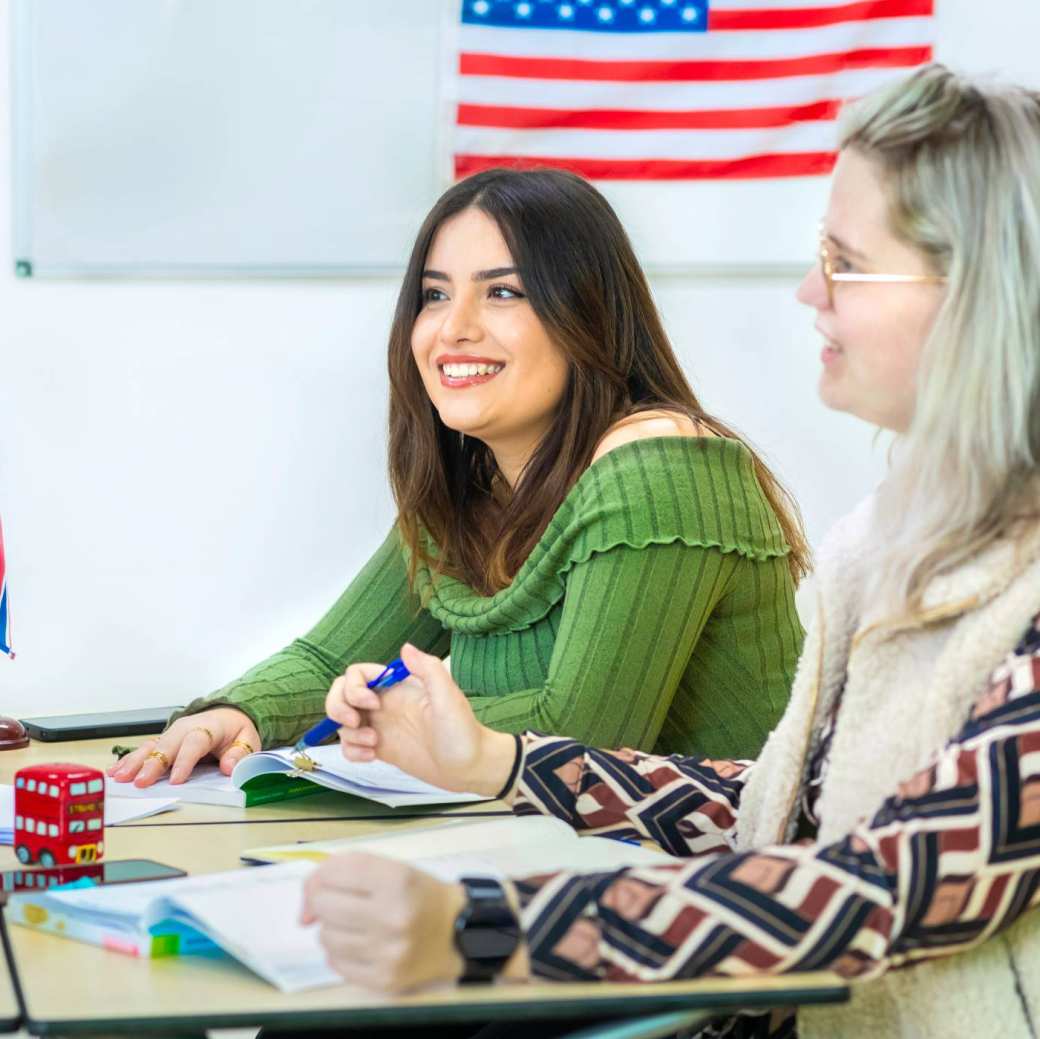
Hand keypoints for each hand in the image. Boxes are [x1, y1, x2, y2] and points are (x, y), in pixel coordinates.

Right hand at [106, 707, 260, 787]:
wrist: (228, 714)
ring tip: (120, 777)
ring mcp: (172, 734)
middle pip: (167, 745)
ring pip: (151, 747)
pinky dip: (129, 759)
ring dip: (135, 762)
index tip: (176, 780)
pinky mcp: (163, 740)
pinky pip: (144, 749)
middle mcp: (186, 729)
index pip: (195, 743)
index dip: (185, 761)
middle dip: (153, 764)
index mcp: (208, 727)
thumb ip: (240, 753)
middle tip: (140, 783)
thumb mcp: (247, 739)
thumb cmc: (236, 731)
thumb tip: (229, 767)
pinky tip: (115, 771)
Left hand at [302, 852, 464, 992]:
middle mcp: (392, 916)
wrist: (458, 933)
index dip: (321, 875)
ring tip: (357, 925)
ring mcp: (387, 951)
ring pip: (326, 936)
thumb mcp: (393, 869)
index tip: (326, 881)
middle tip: (344, 903)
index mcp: (397, 880)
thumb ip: (346, 872)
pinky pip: (337, 964)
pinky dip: (341, 953)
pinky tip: (361, 944)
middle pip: (324, 904)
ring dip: (334, 928)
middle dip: (325, 902)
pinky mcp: (384, 979)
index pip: (336, 871)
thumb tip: (303, 909)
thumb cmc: (421, 896)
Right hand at [325, 643, 517, 798]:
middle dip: (337, 707)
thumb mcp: (449, 698)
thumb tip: (405, 647)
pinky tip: (372, 757)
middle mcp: (385, 704)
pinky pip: (350, 746)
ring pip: (342, 722)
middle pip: (341, 694)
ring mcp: (381, 727)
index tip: (372, 703)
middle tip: (355, 722)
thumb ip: (428, 670)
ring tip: (373, 745)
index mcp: (398, 687)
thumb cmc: (463, 732)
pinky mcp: (380, 749)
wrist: (469, 769)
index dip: (354, 687)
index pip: (357, 674)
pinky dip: (352, 752)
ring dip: (348, 734)